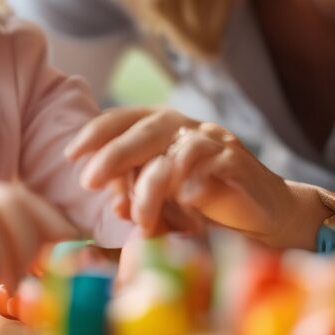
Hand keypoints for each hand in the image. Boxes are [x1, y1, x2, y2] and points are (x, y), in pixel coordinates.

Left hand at [65, 107, 297, 243]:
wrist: (262, 214)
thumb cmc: (205, 207)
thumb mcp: (163, 202)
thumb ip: (137, 199)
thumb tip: (114, 205)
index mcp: (163, 128)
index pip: (125, 118)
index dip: (97, 132)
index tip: (71, 155)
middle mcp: (187, 127)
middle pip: (147, 127)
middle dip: (114, 153)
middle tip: (89, 180)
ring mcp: (214, 141)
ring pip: (178, 148)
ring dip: (154, 184)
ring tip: (140, 217)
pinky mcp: (238, 161)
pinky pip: (213, 163)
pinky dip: (194, 181)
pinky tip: (183, 202)